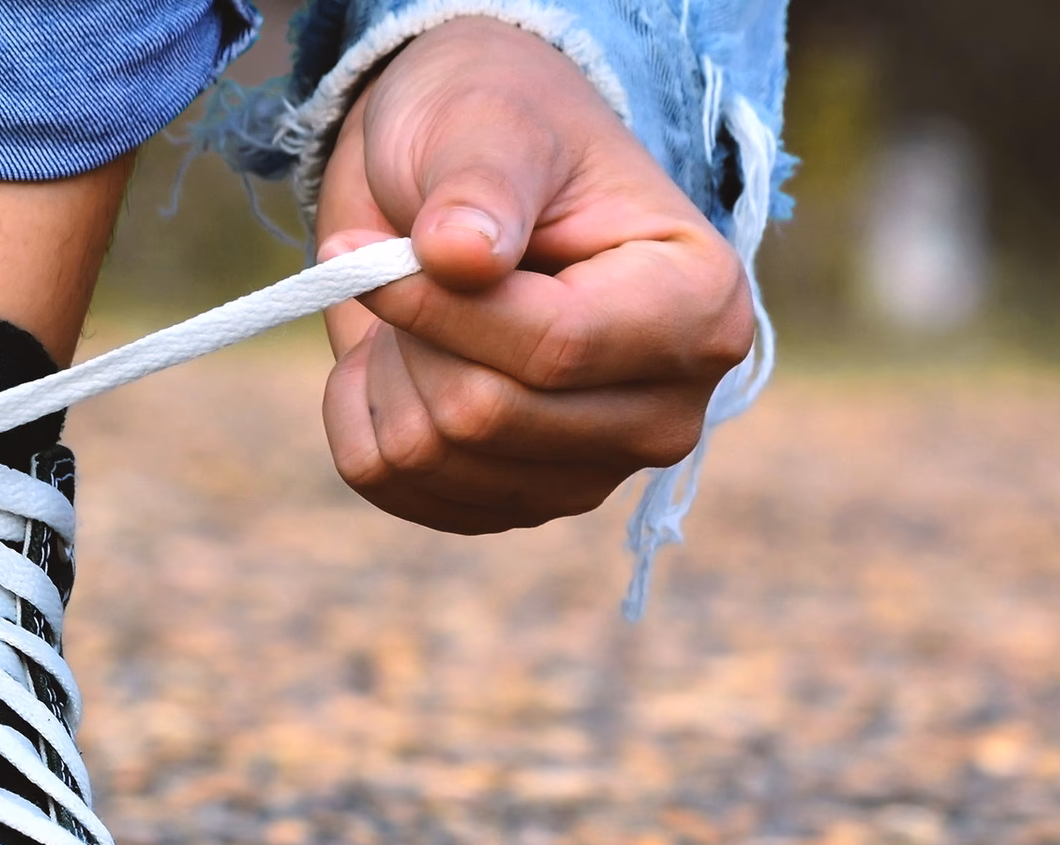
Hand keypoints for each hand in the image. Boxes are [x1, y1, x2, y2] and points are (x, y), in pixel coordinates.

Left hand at [316, 17, 754, 533]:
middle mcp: (663, 412)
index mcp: (700, 309)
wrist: (464, 189)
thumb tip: (459, 254)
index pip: (554, 348)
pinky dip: (360, 415)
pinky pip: (391, 484)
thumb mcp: (490, 124)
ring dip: (383, 369)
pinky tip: (396, 357)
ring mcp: (591, 474)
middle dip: (409, 332)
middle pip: (483, 415)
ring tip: (414, 304)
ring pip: (429, 456)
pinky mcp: (514, 505)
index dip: (436, 307)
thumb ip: (482, 183)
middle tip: (404, 263)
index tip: (359, 251)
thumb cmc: (497, 135)